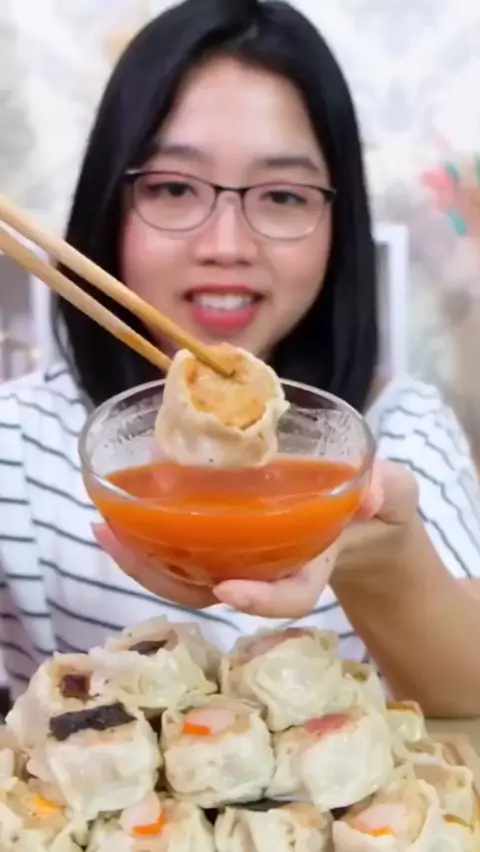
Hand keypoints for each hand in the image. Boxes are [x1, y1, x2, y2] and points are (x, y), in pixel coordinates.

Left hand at [92, 460, 417, 617]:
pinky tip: (119, 514)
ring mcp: (245, 559)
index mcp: (314, 562)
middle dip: (166, 576)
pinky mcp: (227, 541)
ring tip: (105, 529)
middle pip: (216, 589)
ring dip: (143, 559)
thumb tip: (374, 491)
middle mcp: (270, 568)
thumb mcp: (395, 495)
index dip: (263, 599)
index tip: (229, 589)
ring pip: (190, 575)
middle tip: (123, 543)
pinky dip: (150, 538)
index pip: (292, 595)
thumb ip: (389, 490)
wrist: (359, 514)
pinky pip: (185, 550)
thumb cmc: (377, 507)